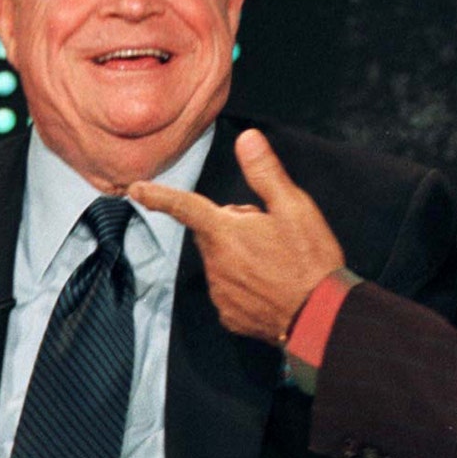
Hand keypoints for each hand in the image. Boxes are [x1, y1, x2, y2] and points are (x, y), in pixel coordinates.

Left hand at [129, 129, 344, 341]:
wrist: (321, 318)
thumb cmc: (310, 261)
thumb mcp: (294, 208)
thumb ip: (265, 173)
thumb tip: (247, 139)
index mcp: (225, 233)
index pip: (184, 206)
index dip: (158, 195)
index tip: (136, 189)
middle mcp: (215, 264)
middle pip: (211, 234)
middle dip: (232, 228)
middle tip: (270, 234)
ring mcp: (220, 293)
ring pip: (220, 262)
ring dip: (238, 257)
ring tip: (276, 263)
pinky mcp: (229, 316)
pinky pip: (228, 291)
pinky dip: (244, 285)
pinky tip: (271, 286)